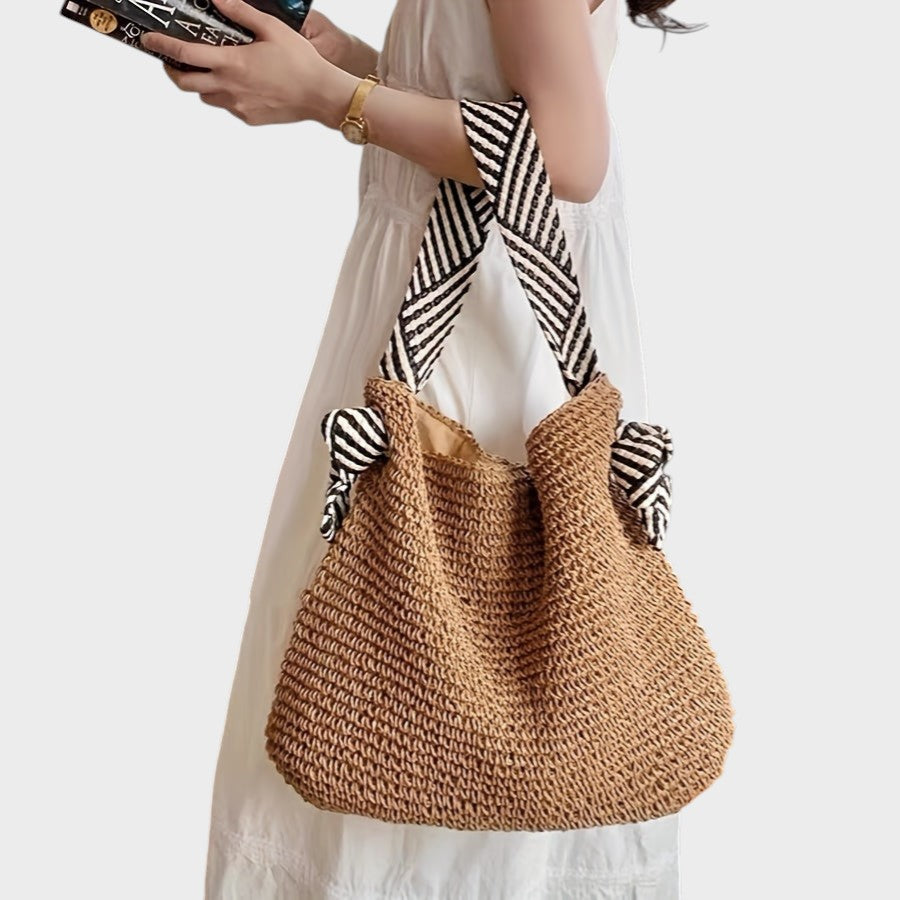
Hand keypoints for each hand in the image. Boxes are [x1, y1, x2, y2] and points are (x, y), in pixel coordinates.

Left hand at [140, 0, 352, 126]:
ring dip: (201, 84)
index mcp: (231, 62)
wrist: (321, 95)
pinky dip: (225, 96)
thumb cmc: (300, 62)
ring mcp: (238, 106)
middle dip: (172, 70)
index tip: (149, 40)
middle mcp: (229, 87)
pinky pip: (228, 107)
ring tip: (209, 72)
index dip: (161, 45)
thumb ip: (240, 13)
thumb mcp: (270, 28)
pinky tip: (239, 86)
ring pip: (205, 97)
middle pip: (185, 83)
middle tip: (172, 61)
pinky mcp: (249, 118)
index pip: (184, 53)